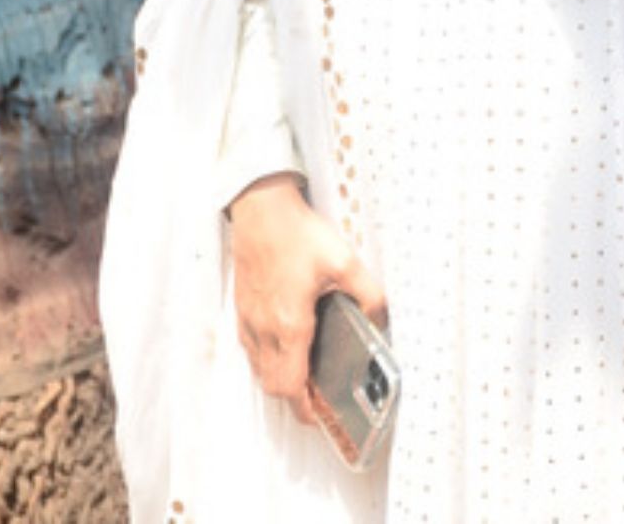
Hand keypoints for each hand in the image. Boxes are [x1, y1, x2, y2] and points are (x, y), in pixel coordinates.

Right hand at [228, 172, 386, 424]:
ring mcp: (249, 319)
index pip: (290, 388)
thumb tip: (381, 317)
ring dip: (278, 378)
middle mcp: (264, 330)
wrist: (260, 207)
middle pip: (273, 385)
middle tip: (315, 396)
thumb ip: (369, 293)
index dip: (304, 410)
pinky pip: (250, 347)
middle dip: (294, 398)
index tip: (318, 415)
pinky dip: (265, 357)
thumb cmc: (296, 233)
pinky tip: (282, 340)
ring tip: (302, 371)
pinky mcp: (242, 306)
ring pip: (259, 368)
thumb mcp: (344, 260)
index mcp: (289, 326)